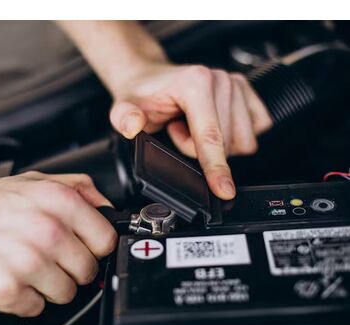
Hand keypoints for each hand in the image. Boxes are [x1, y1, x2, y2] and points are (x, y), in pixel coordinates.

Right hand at [0, 171, 115, 316]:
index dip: (95, 247)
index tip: (82, 248)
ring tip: (25, 268)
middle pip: (88, 270)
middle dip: (71, 269)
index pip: (106, 240)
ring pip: (66, 293)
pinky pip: (36, 307)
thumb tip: (106, 207)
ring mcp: (28, 261)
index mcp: (58, 201)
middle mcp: (47, 230)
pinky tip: (8, 278)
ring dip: (48, 286)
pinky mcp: (7, 288)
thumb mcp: (33, 180)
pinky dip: (24, 299)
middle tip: (47, 258)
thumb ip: (77, 188)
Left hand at [110, 64, 272, 199]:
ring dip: (216, 144)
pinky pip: (255, 130)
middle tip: (176, 131)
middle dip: (200, 150)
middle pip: (227, 143)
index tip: (224, 190)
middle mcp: (220, 79)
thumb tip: (133, 125)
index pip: (211, 136)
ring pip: (243, 140)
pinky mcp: (247, 92)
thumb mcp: (123, 108)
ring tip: (190, 127)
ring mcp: (236, 84)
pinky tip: (210, 126)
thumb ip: (125, 118)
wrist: (149, 78)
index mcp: (196, 82)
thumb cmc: (141, 95)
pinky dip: (233, 137)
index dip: (216, 167)